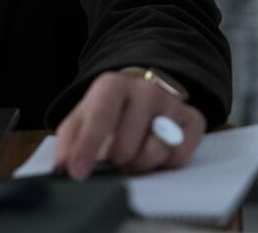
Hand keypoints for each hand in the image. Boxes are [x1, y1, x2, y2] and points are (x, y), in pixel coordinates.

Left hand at [52, 70, 205, 179]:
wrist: (141, 92)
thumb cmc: (108, 111)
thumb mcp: (82, 118)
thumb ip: (69, 142)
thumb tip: (64, 167)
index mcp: (113, 84)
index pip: (100, 117)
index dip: (87, 147)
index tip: (78, 173)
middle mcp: (146, 89)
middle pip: (127, 144)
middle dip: (116, 161)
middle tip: (113, 159)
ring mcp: (172, 103)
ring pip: (155, 152)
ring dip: (140, 165)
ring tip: (133, 157)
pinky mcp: (193, 119)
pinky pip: (179, 156)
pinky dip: (164, 164)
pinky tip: (155, 152)